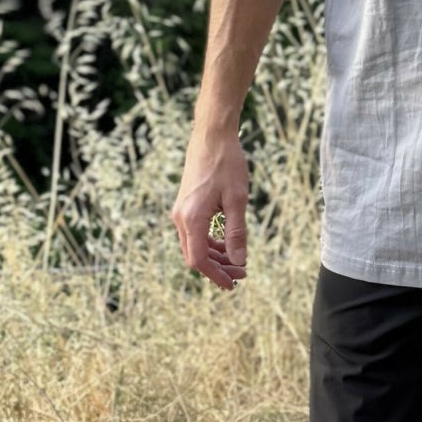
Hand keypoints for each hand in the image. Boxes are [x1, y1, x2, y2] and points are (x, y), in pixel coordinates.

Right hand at [171, 129, 249, 289]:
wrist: (211, 137)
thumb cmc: (227, 164)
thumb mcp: (237, 200)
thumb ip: (236, 233)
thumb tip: (239, 261)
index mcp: (192, 218)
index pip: (199, 260)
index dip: (215, 275)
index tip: (232, 284)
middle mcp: (181, 217)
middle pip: (195, 256)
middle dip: (217, 268)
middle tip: (241, 273)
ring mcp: (181, 211)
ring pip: (194, 245)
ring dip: (214, 257)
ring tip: (237, 261)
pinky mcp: (185, 205)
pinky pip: (194, 233)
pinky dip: (209, 243)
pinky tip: (226, 244)